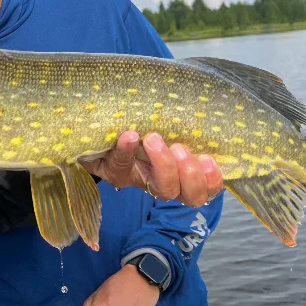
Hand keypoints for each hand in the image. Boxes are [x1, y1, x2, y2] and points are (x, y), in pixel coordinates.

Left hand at [81, 131, 222, 205]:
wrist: (93, 128)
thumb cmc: (137, 124)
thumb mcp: (161, 125)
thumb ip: (179, 124)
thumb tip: (201, 109)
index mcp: (180, 171)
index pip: (205, 187)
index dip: (212, 180)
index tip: (208, 159)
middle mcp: (161, 182)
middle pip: (188, 196)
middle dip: (190, 175)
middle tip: (180, 148)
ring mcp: (136, 179)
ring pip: (160, 188)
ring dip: (163, 165)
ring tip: (155, 139)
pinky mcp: (111, 172)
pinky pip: (120, 166)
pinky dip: (126, 150)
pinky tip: (129, 136)